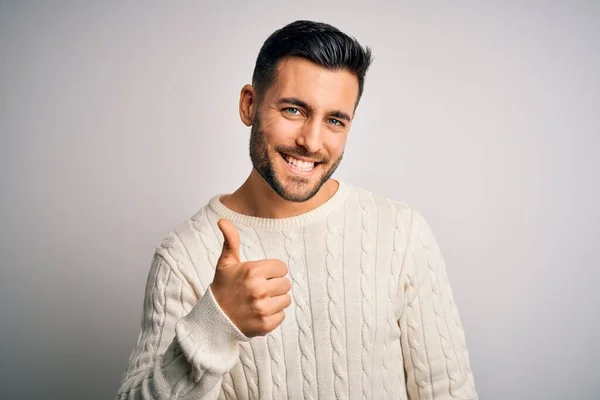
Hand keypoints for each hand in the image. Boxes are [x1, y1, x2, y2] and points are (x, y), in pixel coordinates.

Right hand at [211, 218, 291, 336]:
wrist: (214, 318)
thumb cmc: (223, 287)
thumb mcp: (226, 263)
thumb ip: (230, 240)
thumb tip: (223, 220)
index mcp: (253, 271)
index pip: (282, 268)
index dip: (272, 271)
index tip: (259, 276)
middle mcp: (259, 290)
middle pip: (286, 284)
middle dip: (274, 285)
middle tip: (258, 289)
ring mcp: (263, 308)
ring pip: (286, 299)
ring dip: (276, 300)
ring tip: (260, 301)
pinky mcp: (266, 325)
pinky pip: (282, 315)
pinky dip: (273, 315)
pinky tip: (259, 312)